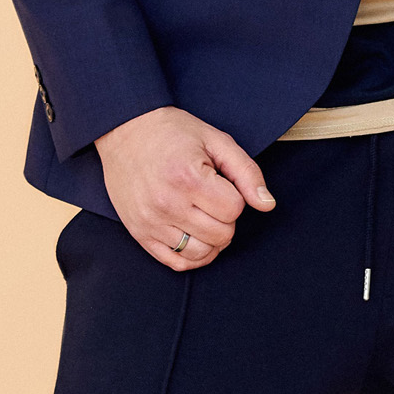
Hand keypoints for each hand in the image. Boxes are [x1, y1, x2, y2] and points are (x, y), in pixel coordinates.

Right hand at [96, 105, 274, 269]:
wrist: (126, 130)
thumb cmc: (173, 133)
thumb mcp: (216, 141)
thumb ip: (247, 173)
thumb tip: (267, 205)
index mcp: (187, 177)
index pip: (234, 210)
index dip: (234, 197)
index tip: (220, 183)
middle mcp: (167, 204)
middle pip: (221, 235)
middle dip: (226, 218)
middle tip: (212, 198)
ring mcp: (150, 222)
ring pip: (201, 253)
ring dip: (212, 239)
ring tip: (204, 216)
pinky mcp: (139, 233)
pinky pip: (176, 263)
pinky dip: (193, 256)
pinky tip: (195, 236)